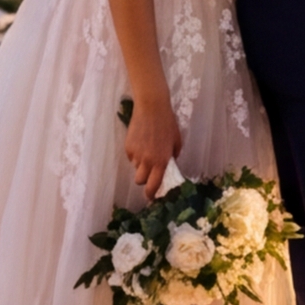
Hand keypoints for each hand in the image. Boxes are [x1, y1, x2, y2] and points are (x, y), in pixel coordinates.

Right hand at [121, 87, 180, 201]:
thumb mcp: (176, 141)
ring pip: (135, 167)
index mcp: (161, 162)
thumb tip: (169, 164)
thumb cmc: (168, 123)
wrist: (152, 107)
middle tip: (149, 172)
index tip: (151, 196)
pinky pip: (131, 156)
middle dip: (144, 179)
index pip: (153, 185)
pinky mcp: (128, 146)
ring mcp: (136, 154)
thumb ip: (172, 156)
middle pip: (140, 180)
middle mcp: (147, 161)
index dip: (151, 194)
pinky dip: (135, 154)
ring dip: (140, 165)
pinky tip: (141, 142)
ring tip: (146, 150)